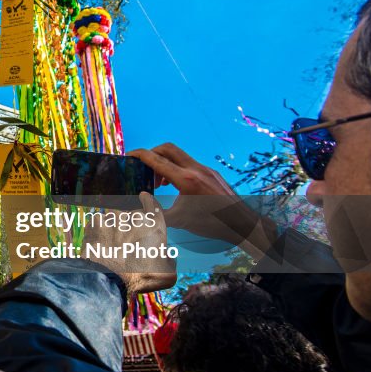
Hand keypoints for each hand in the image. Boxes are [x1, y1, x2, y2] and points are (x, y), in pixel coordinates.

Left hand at [81, 192, 176, 293]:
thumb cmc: (145, 280)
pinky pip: (98, 221)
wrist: (115, 284)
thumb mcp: (169, 270)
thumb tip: (164, 253)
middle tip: (126, 243)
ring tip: (112, 244)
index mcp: (154, 225)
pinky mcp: (96, 224)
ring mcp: (113, 219)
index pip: (152, 203)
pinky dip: (98, 230)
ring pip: (114, 217)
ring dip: (113, 227)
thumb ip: (167, 255)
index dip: (147, 201)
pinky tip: (100, 242)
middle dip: (129, 225)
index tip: (143, 197)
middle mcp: (134, 218)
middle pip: (131, 214)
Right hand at [128, 143, 278, 256]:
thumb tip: (140, 204)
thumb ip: (156, 212)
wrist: (241, 223)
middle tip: (143, 166)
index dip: (140, 155)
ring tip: (160, 182)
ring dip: (165, 163)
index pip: (157, 160)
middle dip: (152, 153)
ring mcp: (206, 169)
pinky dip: (178, 169)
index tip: (129, 155)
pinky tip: (177, 185)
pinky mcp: (212, 173)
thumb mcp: (179, 220)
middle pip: (168, 148)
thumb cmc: (211, 223)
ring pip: (180, 156)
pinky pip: (190, 164)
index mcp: (186, 179)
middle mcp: (196, 169)